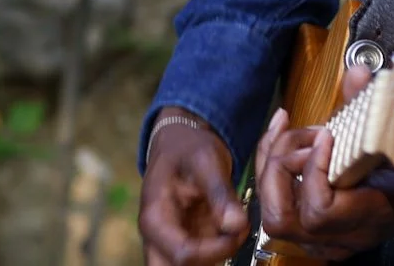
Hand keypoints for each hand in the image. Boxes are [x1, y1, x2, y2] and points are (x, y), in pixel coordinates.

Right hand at [139, 109, 247, 265]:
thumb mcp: (206, 160)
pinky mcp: (185, 242)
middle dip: (208, 262)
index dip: (216, 250)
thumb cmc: (188, 147)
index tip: (239, 231)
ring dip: (215, 257)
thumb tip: (237, 225)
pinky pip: (199, 260)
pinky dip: (218, 250)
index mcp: (154, 217)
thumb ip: (220, 193)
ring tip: (234, 231)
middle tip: (231, 241)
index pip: (182, 255)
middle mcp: (157, 236)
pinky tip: (232, 231)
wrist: (181, 140)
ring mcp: (169, 241)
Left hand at [254, 68, 393, 256]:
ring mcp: (324, 239)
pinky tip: (285, 129)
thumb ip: (377, 107)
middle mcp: (342, 237)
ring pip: (272, 213)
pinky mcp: (312, 230)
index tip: (327, 135)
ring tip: (298, 131)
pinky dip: (273, 163)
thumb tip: (356, 71)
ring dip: (274, 164)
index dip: (313, 171)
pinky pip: (277, 204)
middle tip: (309, 136)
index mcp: (370, 216)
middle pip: (281, 218)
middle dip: (281, 169)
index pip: (320, 211)